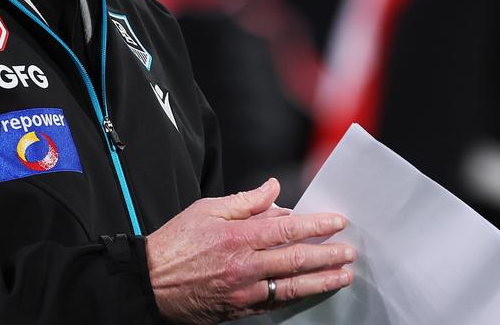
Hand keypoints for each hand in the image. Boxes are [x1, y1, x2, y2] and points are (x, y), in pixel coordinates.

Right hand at [145, 178, 354, 323]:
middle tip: (349, 251)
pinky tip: (313, 291)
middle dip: (328, 255)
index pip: (287, 228)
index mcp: (237, 237)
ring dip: (322, 280)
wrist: (150, 284)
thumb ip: (245, 202)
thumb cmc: (175, 244)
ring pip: (292, 286)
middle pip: (296, 259)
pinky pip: (276, 304)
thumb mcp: (206, 210)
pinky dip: (298, 297)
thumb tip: (273, 190)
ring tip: (344, 275)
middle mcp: (244, 266)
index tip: (337, 222)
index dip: (316, 225)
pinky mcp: (240, 309)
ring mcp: (244, 291)